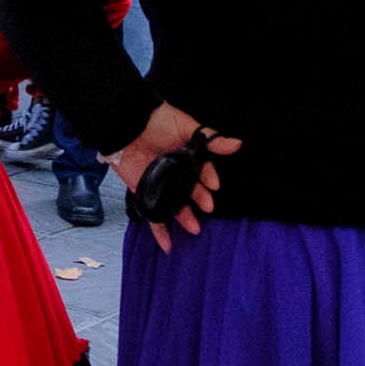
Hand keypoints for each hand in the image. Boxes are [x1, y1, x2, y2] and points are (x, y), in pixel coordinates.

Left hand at [108, 104, 240, 251]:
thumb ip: (211, 139)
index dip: (209, 179)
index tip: (213, 185)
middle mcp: (176, 173)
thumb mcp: (186, 126)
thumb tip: (237, 144)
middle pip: (191, 191)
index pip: (203, 172)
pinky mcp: (145, 193)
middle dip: (200, 199)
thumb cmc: (157, 120)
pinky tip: (168, 245)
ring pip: (176, 205)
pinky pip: (154, 214)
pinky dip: (160, 232)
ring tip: (194, 227)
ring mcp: (161, 184)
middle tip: (207, 205)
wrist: (126, 123)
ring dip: (185, 217)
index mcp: (188, 158)